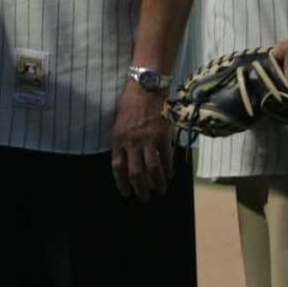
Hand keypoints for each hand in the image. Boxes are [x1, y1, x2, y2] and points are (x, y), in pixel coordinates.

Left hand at [110, 80, 175, 201]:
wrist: (146, 89)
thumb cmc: (130, 105)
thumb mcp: (119, 124)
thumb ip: (122, 143)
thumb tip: (125, 162)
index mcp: (118, 140)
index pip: (118, 167)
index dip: (122, 183)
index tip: (126, 193)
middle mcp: (132, 142)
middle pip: (135, 173)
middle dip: (140, 188)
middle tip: (144, 197)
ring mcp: (148, 140)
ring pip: (152, 169)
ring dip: (156, 183)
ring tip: (159, 190)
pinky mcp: (163, 136)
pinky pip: (166, 158)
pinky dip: (168, 169)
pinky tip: (169, 176)